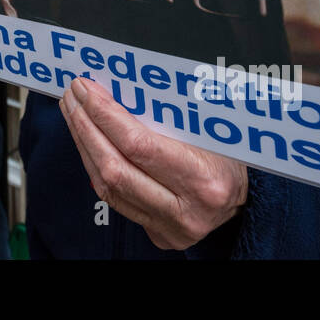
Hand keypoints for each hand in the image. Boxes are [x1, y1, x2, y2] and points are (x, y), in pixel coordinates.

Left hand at [59, 77, 247, 250]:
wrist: (246, 199)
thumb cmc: (228, 154)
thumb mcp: (208, 128)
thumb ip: (167, 114)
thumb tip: (115, 84)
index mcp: (205, 180)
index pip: (139, 145)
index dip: (106, 115)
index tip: (87, 89)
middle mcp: (186, 211)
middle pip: (116, 167)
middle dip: (86, 126)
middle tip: (73, 96)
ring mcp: (170, 228)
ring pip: (108, 185)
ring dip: (84, 144)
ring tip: (74, 112)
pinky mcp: (158, 235)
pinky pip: (114, 199)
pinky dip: (96, 166)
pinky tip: (87, 141)